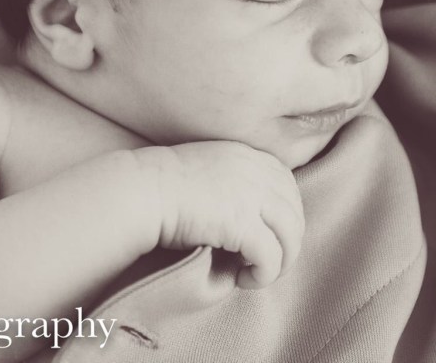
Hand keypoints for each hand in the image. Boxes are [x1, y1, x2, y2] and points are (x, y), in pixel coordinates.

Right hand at [134, 141, 304, 288]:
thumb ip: (234, 185)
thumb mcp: (209, 171)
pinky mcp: (241, 223)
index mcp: (248, 155)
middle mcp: (255, 171)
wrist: (140, 191)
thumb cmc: (162, 186)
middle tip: (266, 264)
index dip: (285, 216)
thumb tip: (253, 223)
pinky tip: (244, 279)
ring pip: (290, 237)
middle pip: (295, 213)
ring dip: (281, 262)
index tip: (269, 236)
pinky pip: (271, 257)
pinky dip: (264, 274)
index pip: (288, 186)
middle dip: (288, 243)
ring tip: (257, 274)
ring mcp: (251, 195)